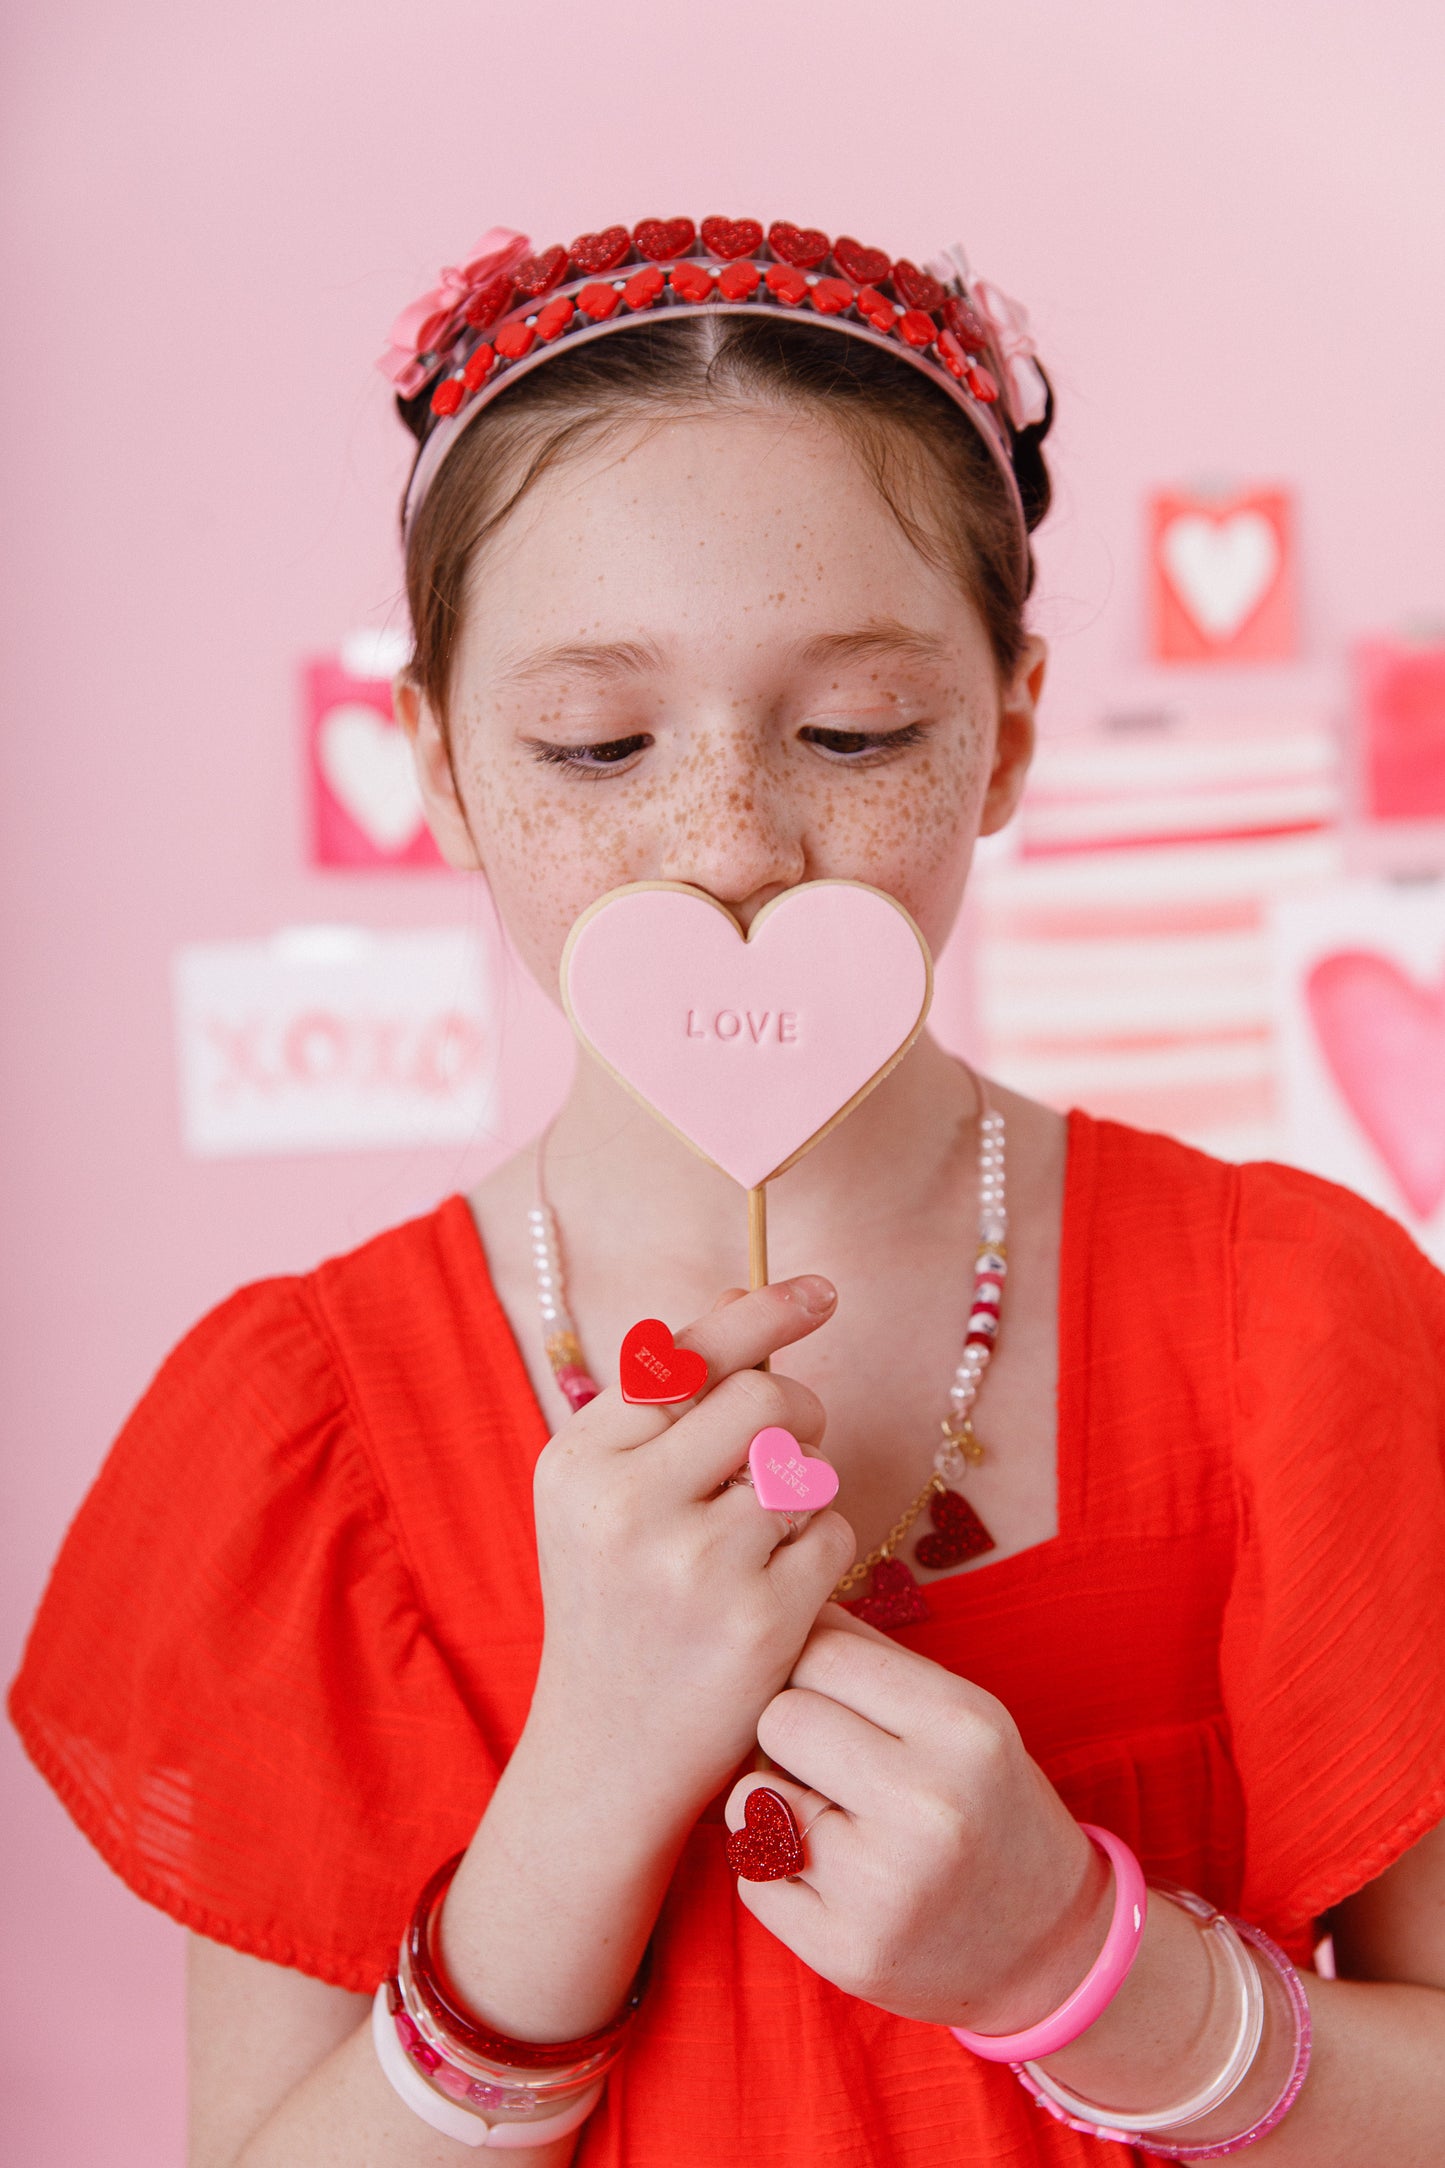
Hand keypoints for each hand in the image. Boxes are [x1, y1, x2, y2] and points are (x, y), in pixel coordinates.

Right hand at [527, 1279, 856, 1820]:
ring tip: (765, 1527)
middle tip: (789, 1447)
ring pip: (805, 1465)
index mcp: (578, 1462)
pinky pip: (832, 1533)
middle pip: (764, 1398)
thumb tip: (744, 1292)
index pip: (689, 1354)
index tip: (823, 1290)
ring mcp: (693, 1566)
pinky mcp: (758, 1622)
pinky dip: (820, 1547)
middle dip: (797, 1411)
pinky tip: (780, 1584)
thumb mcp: (603, 1496)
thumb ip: (664, 1401)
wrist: (608, 1751)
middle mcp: (625, 1506)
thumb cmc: (615, 1601)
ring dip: (805, 1484)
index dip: (765, 1312)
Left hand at [725, 1606, 1110, 2031]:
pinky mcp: (844, 1951)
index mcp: (963, 1727)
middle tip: (831, 1764)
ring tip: (832, 1821)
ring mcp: (883, 1887)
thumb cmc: (989, 1807)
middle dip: (792, 1735)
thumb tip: (785, 1613)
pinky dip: (776, 1871)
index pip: (823, 1651)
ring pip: (748, 1795)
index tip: (835, 1696)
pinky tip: (832, 1879)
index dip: (813, 1668)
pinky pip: (750, 1874)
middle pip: (778, 1717)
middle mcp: (928, 1804)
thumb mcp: (964, 1717)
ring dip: (773, 1802)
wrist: (1051, 1947)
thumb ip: (873, 1660)